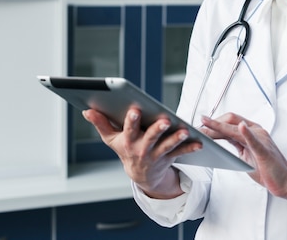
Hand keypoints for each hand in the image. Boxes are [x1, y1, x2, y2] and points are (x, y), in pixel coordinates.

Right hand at [83, 107, 201, 197]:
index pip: (129, 129)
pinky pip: (181, 153)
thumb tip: (87, 110)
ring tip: (184, 131)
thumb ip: (101, 123)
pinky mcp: (169, 158)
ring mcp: (156, 155)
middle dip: (157, 129)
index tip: (135, 110)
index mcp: (128, 141)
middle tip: (165, 120)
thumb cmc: (125, 149)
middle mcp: (142, 149)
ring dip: (176, 139)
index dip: (131, 120)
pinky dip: (190, 148)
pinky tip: (199, 143)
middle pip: (150, 138)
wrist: (140, 175)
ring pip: (167, 146)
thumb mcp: (111, 139)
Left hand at [200, 113, 286, 212]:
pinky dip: (247, 133)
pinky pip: (255, 140)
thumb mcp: (246, 153)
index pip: (230, 120)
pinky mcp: (264, 151)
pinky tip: (240, 127)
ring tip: (204, 125)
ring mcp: (261, 139)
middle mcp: (257, 131)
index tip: (198, 125)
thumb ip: (234, 143)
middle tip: (195, 128)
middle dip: (212, 123)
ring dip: (218, 126)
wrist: (286, 181)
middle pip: (231, 120)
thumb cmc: (267, 169)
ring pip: (236, 129)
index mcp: (252, 131)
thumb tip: (216, 138)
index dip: (213, 121)